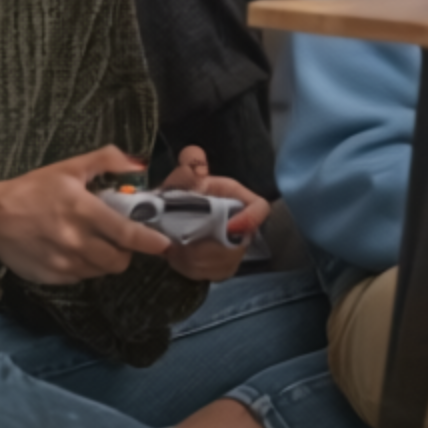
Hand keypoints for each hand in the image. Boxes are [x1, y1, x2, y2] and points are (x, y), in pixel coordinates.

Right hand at [0, 145, 174, 284]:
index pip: (127, 234)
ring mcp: (64, 263)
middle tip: (117, 238)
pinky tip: (72, 250)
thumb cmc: (31, 189)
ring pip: (101, 271)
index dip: (151, 242)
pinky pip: (81, 278)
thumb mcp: (68, 167)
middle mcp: (76, 241)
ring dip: (105, 260)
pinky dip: (84, 267)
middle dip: (126, 252)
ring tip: (92, 241)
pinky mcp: (53, 278)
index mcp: (82, 210)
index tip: (164, 244)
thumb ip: (106, 160)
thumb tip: (138, 164)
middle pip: (119, 261)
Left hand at [153, 144, 268, 281]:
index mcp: (236, 198)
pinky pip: (214, 273)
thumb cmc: (180, 195)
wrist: (166, 218)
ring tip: (176, 247)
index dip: (250, 220)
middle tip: (184, 242)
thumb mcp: (182, 179)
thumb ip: (189, 167)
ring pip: (225, 261)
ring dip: (197, 258)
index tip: (227, 229)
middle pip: (240, 244)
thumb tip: (194, 154)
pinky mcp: (223, 266)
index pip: (260, 208)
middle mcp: (241, 224)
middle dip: (210, 247)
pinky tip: (179, 257)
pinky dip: (194, 268)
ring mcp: (235, 248)